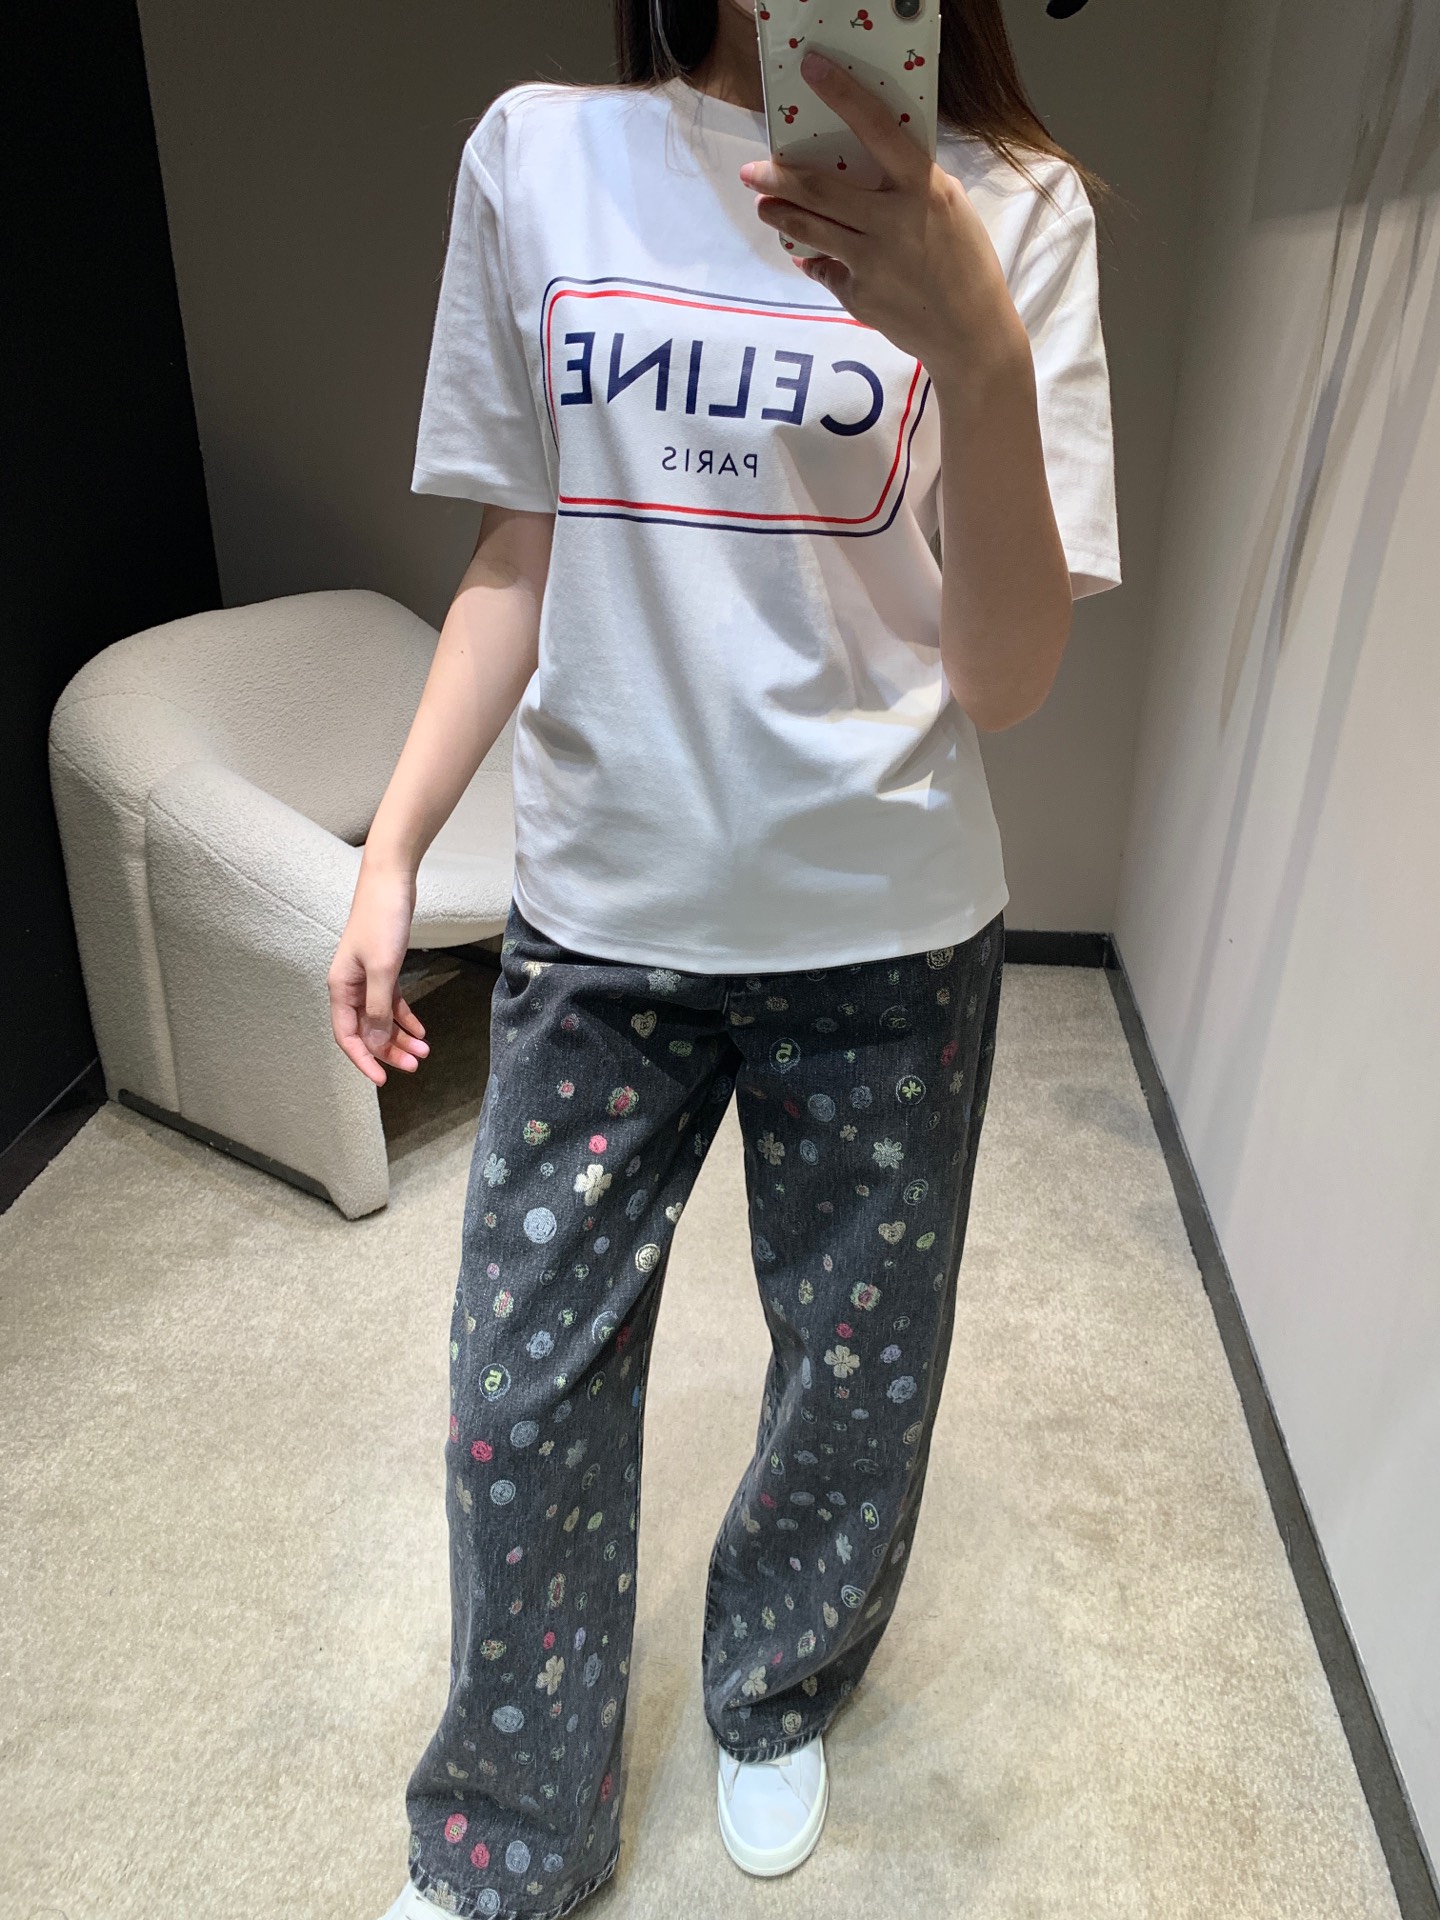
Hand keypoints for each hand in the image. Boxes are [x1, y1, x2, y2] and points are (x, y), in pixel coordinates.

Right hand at [327, 859, 429, 1085]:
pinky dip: (405, 1018)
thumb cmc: (382, 920)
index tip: (383, 1080)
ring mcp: (366, 978)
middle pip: (366, 1031)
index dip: (363, 1060)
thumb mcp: (383, 969)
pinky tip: (420, 1031)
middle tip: (414, 1066)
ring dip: (400, 1037)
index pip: (347, 1036)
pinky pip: (391, 1002)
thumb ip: (377, 1008)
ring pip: (381, 1019)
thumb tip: (373, 1042)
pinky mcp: (383, 969)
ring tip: (423, 1051)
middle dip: (388, 1051)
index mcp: (340, 988)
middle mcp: (349, 986)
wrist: (391, 881)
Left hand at [738, 49, 1026, 379]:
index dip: (842, 95)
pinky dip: (816, 260)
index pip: (878, 129)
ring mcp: (873, 262)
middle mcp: (894, 221)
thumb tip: (865, 168)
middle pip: (820, 190)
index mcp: (923, 188)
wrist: (971, 334)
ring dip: (781, 215)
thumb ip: (910, 186)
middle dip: (777, 177)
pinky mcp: (859, 296)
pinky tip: (809, 255)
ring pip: (810, 229)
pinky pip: (826, 270)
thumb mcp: (949, 209)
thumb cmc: (965, 264)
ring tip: (766, 207)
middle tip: (752, 171)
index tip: (812, 70)